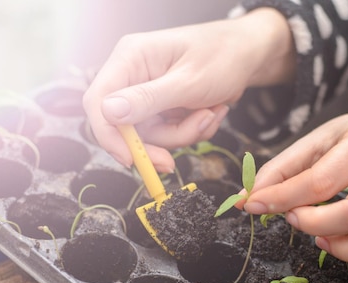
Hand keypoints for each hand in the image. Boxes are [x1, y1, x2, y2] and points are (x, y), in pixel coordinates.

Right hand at [82, 8, 294, 171]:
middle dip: (158, 142)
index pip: (99, 101)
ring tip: (211, 113)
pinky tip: (213, 111)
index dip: (109, 135)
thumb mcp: (188, 81)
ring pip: (153, 135)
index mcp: (131, 59)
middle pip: (126, 127)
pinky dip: (194, 130)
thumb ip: (148, 99)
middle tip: (172, 162)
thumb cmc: (222, 56)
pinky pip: (171, 133)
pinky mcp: (165, 107)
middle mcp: (134, 76)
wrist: (249, 54)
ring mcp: (150, 94)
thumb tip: (108, 113)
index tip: (130, 159)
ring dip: (185, 133)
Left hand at [242, 112, 347, 281]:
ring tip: (322, 239)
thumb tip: (247, 199)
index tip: (255, 205)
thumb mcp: (313, 141)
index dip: (282, 199)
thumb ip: (280, 170)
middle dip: (315, 225)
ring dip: (346, 250)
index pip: (321, 181)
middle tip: (294, 218)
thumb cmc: (347, 140)